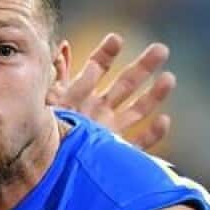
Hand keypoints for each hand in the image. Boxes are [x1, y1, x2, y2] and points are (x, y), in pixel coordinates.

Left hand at [50, 33, 175, 149]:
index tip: (116, 39)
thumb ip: (56, 75)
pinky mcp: (116, 152)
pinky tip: (163, 120)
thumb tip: (61, 47)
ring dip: (154, 95)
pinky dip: (153, 133)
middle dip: (143, 66)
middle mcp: (98, 110)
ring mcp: (109, 131)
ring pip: (137, 110)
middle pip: (126, 84)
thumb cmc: (41, 133)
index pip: (98, 67)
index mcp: (80, 94)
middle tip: (161, 49)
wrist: (42, 170)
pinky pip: (139, 143)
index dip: (107, 53)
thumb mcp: (48, 100)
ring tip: (169, 78)